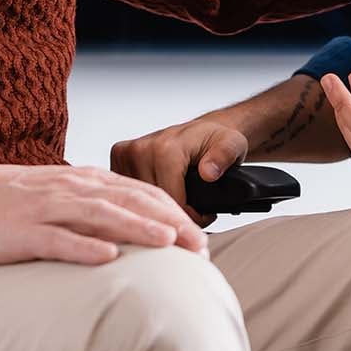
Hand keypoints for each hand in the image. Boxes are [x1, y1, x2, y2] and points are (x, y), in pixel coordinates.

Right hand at [0, 164, 208, 265]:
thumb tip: (138, 228)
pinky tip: (107, 258)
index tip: (200, 237)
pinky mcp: (23, 231)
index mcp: (85, 182)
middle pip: (129, 201)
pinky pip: (57, 239)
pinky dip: (84, 247)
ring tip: (166, 243)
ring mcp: (47, 209)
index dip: (174, 212)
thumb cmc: (14, 203)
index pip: (140, 192)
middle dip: (168, 222)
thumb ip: (97, 207)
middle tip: (199, 246)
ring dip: (136, 228)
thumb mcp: (62, 197)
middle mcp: (72, 190)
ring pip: (100, 215)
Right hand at [111, 119, 248, 225]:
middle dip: (172, 216)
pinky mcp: (118, 160)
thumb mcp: (231, 145)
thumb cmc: (214, 141)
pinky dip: (140, 201)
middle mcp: (140, 149)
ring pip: (136, 202)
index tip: (202, 218)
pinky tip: (155, 201)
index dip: (188, 217)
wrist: (200, 132)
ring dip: (154, 210)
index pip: (170, 200)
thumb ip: (223, 156)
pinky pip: (126, 193)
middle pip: (151, 204)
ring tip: (174, 206)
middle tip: (191, 216)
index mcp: (164, 147)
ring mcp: (126, 154)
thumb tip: (208, 172)